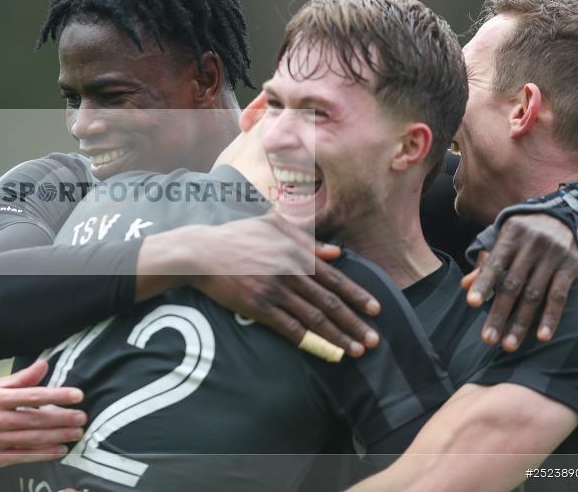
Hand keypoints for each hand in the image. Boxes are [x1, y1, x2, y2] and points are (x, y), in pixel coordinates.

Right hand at [0, 360, 86, 468]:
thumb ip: (22, 379)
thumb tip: (44, 364)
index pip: (32, 395)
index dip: (56, 395)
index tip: (77, 395)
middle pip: (34, 419)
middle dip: (62, 418)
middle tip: (82, 417)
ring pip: (31, 439)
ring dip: (57, 436)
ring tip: (76, 433)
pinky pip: (23, 456)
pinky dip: (43, 454)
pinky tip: (60, 450)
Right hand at [182, 211, 380, 356]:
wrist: (202, 253)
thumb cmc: (237, 236)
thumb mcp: (273, 225)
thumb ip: (307, 238)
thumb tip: (337, 253)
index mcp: (296, 254)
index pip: (335, 278)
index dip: (357, 295)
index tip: (376, 310)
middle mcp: (290, 274)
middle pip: (329, 303)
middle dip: (354, 323)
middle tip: (374, 340)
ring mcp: (274, 292)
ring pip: (313, 318)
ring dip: (337, 336)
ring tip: (356, 350)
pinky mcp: (258, 308)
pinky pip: (288, 328)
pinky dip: (308, 341)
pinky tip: (322, 351)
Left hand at [462, 213, 577, 350]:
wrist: (563, 214)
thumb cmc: (523, 233)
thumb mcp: (503, 239)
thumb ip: (485, 263)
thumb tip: (464, 286)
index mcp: (510, 237)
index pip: (494, 264)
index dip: (483, 284)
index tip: (471, 303)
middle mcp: (531, 246)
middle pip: (512, 285)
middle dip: (499, 313)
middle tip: (487, 338)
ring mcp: (552, 257)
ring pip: (534, 295)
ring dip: (521, 323)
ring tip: (508, 344)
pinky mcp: (570, 266)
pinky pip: (559, 296)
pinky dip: (550, 317)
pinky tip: (542, 336)